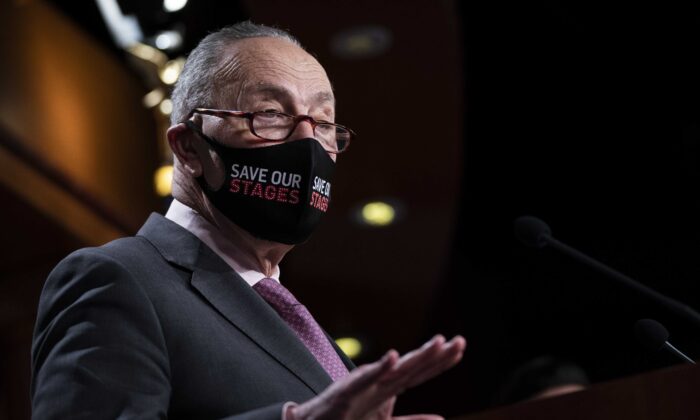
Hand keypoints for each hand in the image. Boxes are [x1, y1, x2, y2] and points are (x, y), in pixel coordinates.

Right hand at [288, 335, 465, 419]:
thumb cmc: (348, 419)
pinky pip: (365, 380)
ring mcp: (364, 386)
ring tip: (437, 344)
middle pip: (413, 367)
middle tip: (460, 341)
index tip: (460, 348)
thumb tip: (441, 419)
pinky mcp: (347, 393)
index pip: (420, 372)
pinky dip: (380, 368)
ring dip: (417, 356)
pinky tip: (394, 357)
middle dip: (436, 354)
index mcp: (390, 388)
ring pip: (395, 369)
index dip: (441, 361)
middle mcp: (380, 382)